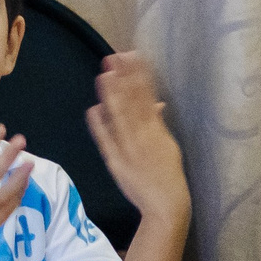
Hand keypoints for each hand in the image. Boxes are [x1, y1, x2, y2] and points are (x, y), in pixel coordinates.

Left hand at [87, 51, 188, 224]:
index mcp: (157, 129)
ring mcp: (129, 147)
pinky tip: (92, 108)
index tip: (133, 56)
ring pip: (120, 116)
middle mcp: (143, 135)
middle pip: (133, 101)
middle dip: (124, 78)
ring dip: (112, 95)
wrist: (164, 204)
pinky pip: (107, 140)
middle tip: (116, 56)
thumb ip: (158, 123)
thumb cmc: (167, 174)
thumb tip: (157, 103)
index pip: (147, 96)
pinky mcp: (116, 161)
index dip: (139, 75)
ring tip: (105, 74)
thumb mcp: (167, 144)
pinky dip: (99, 125)